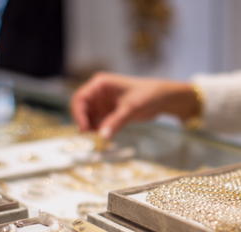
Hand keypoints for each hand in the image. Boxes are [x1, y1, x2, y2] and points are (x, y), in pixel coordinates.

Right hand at [70, 72, 198, 139]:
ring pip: (87, 117)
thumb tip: (102, 137)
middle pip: (80, 108)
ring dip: (90, 128)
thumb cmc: (147, 95)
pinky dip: (98, 130)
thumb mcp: (131, 108)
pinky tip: (104, 136)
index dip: (78, 114)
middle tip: (90, 137)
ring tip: (99, 138)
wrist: (162, 98)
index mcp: (100, 83)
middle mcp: (98, 92)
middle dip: (83, 122)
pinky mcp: (108, 112)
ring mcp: (102, 102)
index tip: (84, 129)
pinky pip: (97, 122)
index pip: (80, 98)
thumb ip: (116, 122)